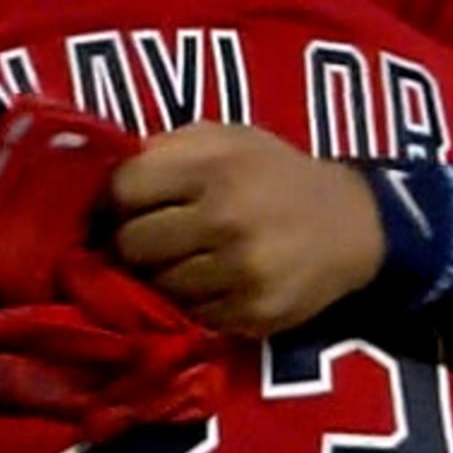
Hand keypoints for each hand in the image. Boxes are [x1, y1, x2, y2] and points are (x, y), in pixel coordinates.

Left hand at [109, 125, 385, 335]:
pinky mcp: (253, 314)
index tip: (127, 205)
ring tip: (185, 260)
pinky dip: (194, 302)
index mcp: (212, 167)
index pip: (122, 191)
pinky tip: (214, 283)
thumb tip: (100, 174)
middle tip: (152, 237)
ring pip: (158, 286)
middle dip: (135, 242)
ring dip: (162, 276)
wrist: (351, 225)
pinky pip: (192, 315)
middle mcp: (224, 220)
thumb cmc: (274, 174)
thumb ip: (167, 149)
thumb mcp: (226, 138)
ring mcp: (239, 273)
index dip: (117, 200)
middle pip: (131, 245)